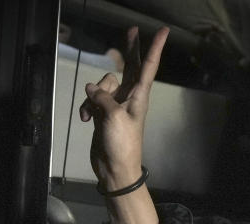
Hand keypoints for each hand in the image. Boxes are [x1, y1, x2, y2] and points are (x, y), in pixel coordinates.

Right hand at [79, 26, 168, 191]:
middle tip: (131, 29)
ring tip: (92, 113)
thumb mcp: (114, 117)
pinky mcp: (103, 113)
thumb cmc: (122, 144)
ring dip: (93, 95)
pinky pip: (91, 100)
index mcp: (139, 96)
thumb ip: (102, 97)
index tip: (163, 31)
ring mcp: (116, 104)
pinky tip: (85, 119)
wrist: (115, 168)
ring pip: (102, 84)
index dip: (154, 48)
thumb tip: (90, 88)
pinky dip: (86, 107)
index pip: (148, 67)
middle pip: (129, 67)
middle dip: (129, 49)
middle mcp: (130, 97)